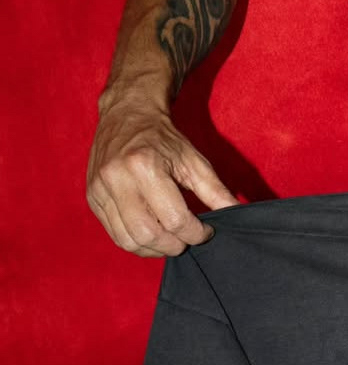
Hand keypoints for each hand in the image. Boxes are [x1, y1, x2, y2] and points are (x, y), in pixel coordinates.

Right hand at [87, 93, 238, 256]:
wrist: (127, 114)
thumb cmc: (164, 139)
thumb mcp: (195, 161)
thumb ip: (216, 191)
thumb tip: (238, 214)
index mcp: (144, 166)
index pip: (175, 220)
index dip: (196, 233)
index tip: (206, 229)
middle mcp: (117, 178)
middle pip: (149, 235)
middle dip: (175, 245)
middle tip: (188, 237)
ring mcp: (100, 189)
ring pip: (129, 241)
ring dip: (155, 249)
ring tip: (172, 238)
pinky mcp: (92, 197)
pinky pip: (115, 234)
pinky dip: (137, 242)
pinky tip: (154, 233)